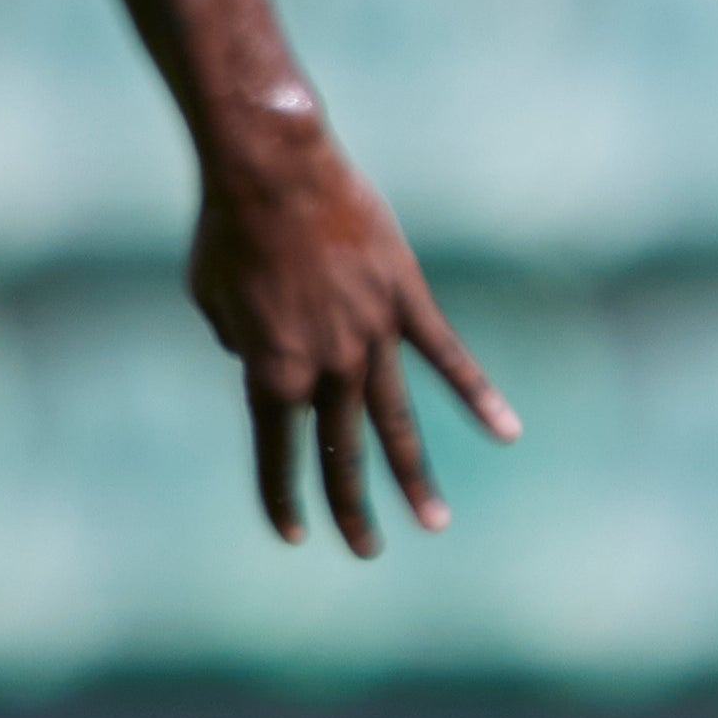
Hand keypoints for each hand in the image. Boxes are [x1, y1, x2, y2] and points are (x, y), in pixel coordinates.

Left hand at [189, 95, 520, 556]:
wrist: (272, 169)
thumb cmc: (228, 229)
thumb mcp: (211, 298)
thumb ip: (239, 340)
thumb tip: (261, 350)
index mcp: (270, 372)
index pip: (278, 453)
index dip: (283, 497)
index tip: (294, 534)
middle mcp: (325, 368)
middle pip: (343, 453)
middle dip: (351, 507)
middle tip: (365, 548)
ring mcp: (371, 337)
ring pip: (397, 422)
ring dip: (414, 478)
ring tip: (434, 522)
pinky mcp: (405, 301)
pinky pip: (448, 357)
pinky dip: (478, 396)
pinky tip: (506, 431)